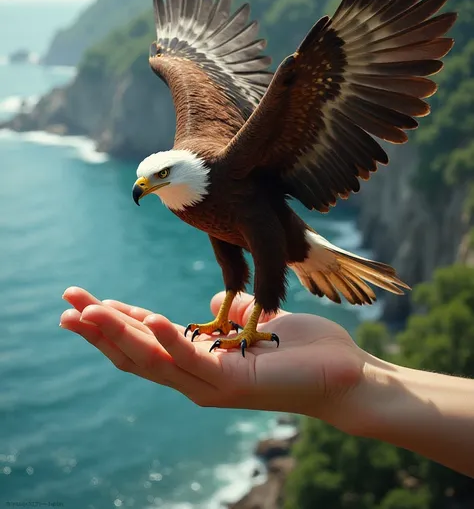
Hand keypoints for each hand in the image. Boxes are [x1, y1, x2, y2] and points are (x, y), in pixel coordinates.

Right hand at [60, 288, 370, 433]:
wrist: (345, 376)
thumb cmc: (304, 350)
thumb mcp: (257, 323)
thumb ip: (232, 317)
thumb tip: (219, 304)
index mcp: (201, 361)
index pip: (146, 342)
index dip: (114, 323)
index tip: (84, 303)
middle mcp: (198, 378)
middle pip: (136, 354)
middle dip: (99, 330)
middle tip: (65, 306)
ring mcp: (213, 385)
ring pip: (153, 360)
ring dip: (118, 333)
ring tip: (89, 311)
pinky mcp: (234, 383)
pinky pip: (194, 360)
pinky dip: (169, 340)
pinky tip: (149, 317)